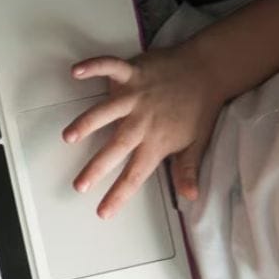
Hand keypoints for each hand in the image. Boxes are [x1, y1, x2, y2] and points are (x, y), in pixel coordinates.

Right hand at [62, 43, 224, 217]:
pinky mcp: (134, 73)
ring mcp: (137, 96)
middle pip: (116, 148)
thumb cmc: (200, 107)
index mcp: (157, 142)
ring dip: (87, 122)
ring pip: (107, 111)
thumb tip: (190, 196)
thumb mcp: (196, 143)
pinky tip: (76, 71)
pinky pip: (112, 68)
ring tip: (69, 136)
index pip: (135, 175)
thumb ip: (187, 170)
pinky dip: (95, 67)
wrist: (210, 70)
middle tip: (79, 185)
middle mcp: (143, 122)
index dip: (119, 195)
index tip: (103, 211)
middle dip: (96, 168)